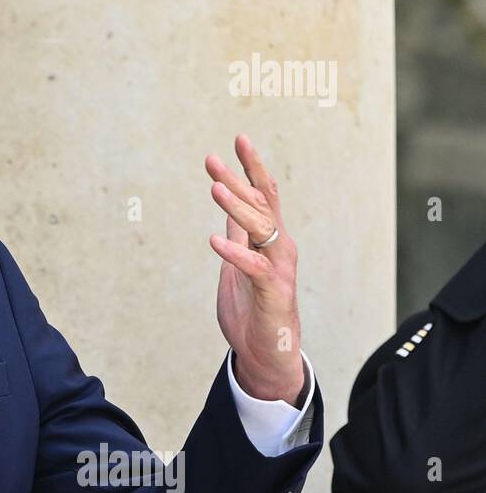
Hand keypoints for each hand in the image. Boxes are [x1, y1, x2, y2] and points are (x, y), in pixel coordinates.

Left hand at [205, 134, 304, 404]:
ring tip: (215, 188)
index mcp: (270, 239)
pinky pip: (254, 269)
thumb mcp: (238, 261)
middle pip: (261, 206)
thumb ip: (238, 231)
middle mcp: (279, 248)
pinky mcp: (273, 294)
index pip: (264, 194)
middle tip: (212, 159)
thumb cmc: (251, 308)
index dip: (252, 166)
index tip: (239, 138)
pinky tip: (215, 241)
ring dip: (238, 208)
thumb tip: (227, 199)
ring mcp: (278, 270)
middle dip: (237, 180)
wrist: (266, 354)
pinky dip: (235, 254)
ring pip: (262, 230)